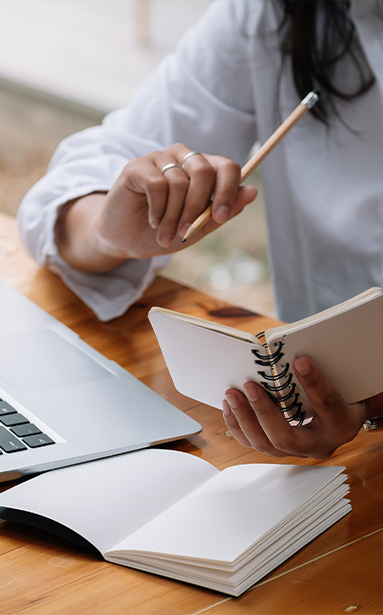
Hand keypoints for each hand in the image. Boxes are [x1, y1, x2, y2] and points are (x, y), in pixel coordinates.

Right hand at [55, 143, 256, 271]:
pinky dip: (158, 209)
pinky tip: (153, 221)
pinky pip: (158, 184)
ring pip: (180, 182)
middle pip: (204, 172)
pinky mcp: (137, 166)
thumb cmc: (163, 232)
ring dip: (173, 217)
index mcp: (203, 170)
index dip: (228, 191)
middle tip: (185, 232)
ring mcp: (159, 158)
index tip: (221, 218)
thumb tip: (252, 192)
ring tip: (165, 234)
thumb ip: (223, 212)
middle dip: (197, 209)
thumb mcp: (198, 228)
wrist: (126, 240)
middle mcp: (183, 158)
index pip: (227, 167)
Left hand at [222, 356, 381, 458]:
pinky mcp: (280, 448)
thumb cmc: (346, 392)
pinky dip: (239, 425)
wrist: (347, 412)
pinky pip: (254, 443)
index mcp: (342, 424)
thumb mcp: (343, 379)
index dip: (314, 383)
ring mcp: (298, 450)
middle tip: (249, 386)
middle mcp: (320, 444)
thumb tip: (295, 352)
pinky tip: (230, 407)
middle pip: (287, 438)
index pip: (328, 406)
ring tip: (232, 394)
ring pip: (266, 445)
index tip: (300, 361)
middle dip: (264, 412)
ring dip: (245, 418)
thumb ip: (326, 368)